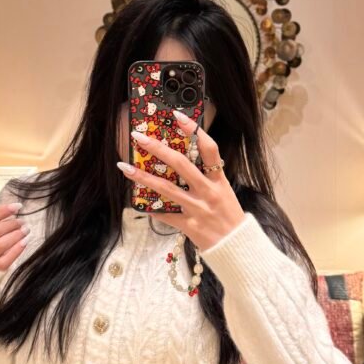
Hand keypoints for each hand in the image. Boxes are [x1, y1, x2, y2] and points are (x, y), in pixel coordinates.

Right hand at [0, 202, 29, 271]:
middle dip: (11, 223)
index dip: (1, 211)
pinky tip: (24, 242)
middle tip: (22, 220)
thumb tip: (4, 211)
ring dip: (16, 234)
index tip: (16, 206)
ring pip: (0, 245)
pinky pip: (4, 262)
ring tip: (25, 229)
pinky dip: (16, 250)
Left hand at [117, 110, 245, 249]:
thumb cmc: (229, 217)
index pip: (209, 149)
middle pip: (181, 164)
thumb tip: (182, 160)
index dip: (194, 130)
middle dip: (158, 148)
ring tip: (124, 167)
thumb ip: (207, 177)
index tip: (177, 116)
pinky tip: (136, 202)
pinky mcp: (189, 226)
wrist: (238, 247)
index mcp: (219, 180)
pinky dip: (150, 208)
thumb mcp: (224, 192)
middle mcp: (208, 192)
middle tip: (139, 137)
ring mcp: (198, 209)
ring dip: (143, 177)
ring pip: (166, 189)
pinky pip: (165, 215)